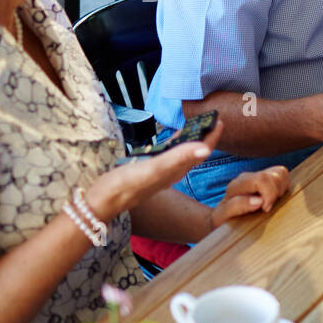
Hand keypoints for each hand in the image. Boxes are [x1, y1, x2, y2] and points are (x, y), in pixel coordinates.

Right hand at [89, 119, 222, 220]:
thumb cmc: (126, 185)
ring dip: (191, 140)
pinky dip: (174, 145)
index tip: (221, 120)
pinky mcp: (149, 172)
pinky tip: (170, 141)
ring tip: (196, 125)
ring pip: (183, 154)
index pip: (202, 150)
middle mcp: (172, 172)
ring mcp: (161, 173)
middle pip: (195, 151)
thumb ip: (179, 157)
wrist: (102, 202)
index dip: (213, 136)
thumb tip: (206, 149)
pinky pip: (168, 155)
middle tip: (211, 119)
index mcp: (177, 170)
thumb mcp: (155, 169)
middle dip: (205, 136)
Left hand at [210, 165, 289, 227]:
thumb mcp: (222, 217)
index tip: (265, 210)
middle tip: (267, 208)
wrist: (220, 219)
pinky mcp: (264, 180)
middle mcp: (246, 178)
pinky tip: (275, 198)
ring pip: (280, 173)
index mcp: (236, 185)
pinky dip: (283, 186)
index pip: (262, 179)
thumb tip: (259, 200)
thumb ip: (237, 206)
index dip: (269, 195)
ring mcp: (256, 178)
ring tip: (271, 203)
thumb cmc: (221, 220)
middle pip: (274, 175)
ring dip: (281, 189)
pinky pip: (282, 175)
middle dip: (276, 193)